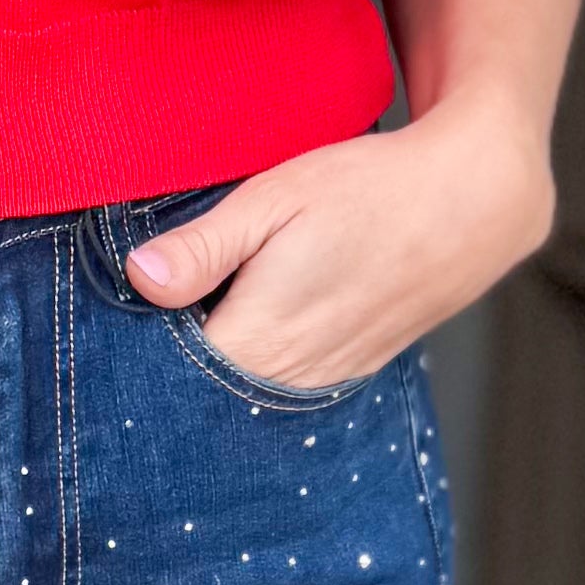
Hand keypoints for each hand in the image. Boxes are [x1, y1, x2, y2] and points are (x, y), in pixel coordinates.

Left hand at [123, 91, 554, 391]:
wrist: (472, 202)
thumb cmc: (368, 189)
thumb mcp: (274, 198)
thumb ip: (204, 246)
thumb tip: (139, 279)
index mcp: (258, 337)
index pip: (168, 376)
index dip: (134, 355)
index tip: (111, 330)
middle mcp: (290, 377)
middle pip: (201, 394)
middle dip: (168, 367)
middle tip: (140, 328)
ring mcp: (323, 381)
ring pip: (242, 396)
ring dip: (213, 370)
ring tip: (190, 327)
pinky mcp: (347, 374)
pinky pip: (281, 389)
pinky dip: (255, 371)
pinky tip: (245, 332)